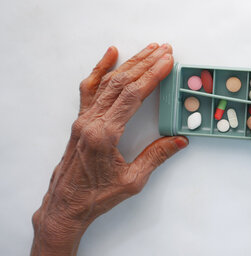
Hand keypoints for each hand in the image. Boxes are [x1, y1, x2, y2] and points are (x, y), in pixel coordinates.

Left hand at [33, 43, 187, 243]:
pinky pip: (90, 89)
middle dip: (145, 63)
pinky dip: (100, 69)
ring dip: (129, 64)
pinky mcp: (81, 121)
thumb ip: (156, 157)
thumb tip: (179, 140)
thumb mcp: (133, 181)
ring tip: (147, 49)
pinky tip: (110, 55)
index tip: (167, 62)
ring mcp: (83, 119)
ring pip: (108, 83)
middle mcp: (91, 122)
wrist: (66, 205)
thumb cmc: (96, 196)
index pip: (132, 96)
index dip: (152, 76)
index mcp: (105, 134)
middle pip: (121, 83)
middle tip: (164, 50)